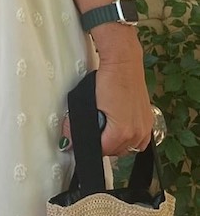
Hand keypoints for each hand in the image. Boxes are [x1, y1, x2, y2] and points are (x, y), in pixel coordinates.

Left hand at [59, 35, 152, 156]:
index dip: (89, 147)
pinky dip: (130, 139)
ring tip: (106, 131)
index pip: (102, 151)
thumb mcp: (86, 103)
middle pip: (116, 151)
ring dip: (116, 143)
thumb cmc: (106, 81)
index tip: (81, 141)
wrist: (123, 64)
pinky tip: (121, 131)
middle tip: (93, 133)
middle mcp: (137, 134)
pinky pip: (139, 140)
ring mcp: (145, 128)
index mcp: (121, 132)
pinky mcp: (149, 120)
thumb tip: (67, 141)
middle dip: (102, 145)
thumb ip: (77, 125)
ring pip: (128, 147)